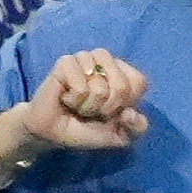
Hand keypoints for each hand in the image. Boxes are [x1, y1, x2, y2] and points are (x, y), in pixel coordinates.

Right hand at [10, 47, 149, 156]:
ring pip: (100, 87)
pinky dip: (74, 100)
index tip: (110, 112)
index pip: (138, 83)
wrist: (52, 133)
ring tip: (78, 104)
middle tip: (91, 111)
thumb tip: (131, 113)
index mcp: (121, 72)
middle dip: (106, 108)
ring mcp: (85, 58)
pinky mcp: (66, 62)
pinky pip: (81, 87)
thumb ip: (135, 128)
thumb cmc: (84, 129)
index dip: (125, 105)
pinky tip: (65, 98)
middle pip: (121, 86)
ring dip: (89, 105)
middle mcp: (105, 61)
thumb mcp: (117, 134)